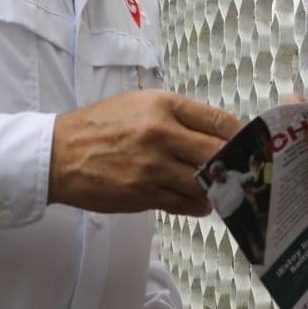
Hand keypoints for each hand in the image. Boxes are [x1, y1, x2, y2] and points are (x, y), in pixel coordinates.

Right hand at [50, 91, 240, 216]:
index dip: (240, 135)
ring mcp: (153, 167)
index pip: (219, 120)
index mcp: (163, 105)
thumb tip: (218, 130)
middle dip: (235, 163)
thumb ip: (178, 114)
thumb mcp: (139, 104)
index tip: (248, 143)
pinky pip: (187, 204)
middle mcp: (161, 134)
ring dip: (217, 187)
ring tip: (218, 186)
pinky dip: (199, 205)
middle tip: (242, 169)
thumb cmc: (100, 126)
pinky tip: (198, 200)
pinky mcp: (145, 194)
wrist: (59, 155)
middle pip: (219, 152)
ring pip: (205, 182)